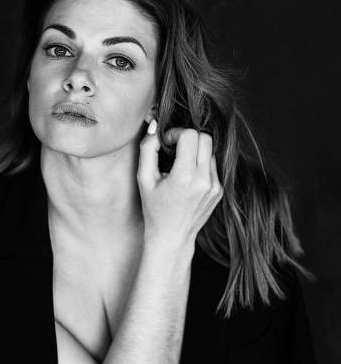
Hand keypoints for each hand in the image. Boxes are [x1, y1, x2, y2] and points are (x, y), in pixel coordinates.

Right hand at [137, 119, 222, 247]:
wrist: (172, 237)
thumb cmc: (154, 208)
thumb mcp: (144, 179)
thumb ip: (147, 149)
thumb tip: (154, 126)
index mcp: (185, 177)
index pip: (191, 135)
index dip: (176, 133)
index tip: (166, 143)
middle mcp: (204, 180)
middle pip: (205, 137)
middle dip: (188, 138)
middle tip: (174, 149)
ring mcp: (215, 186)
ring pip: (210, 150)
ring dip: (195, 151)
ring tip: (180, 165)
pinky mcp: (219, 190)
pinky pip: (212, 165)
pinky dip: (200, 164)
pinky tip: (187, 178)